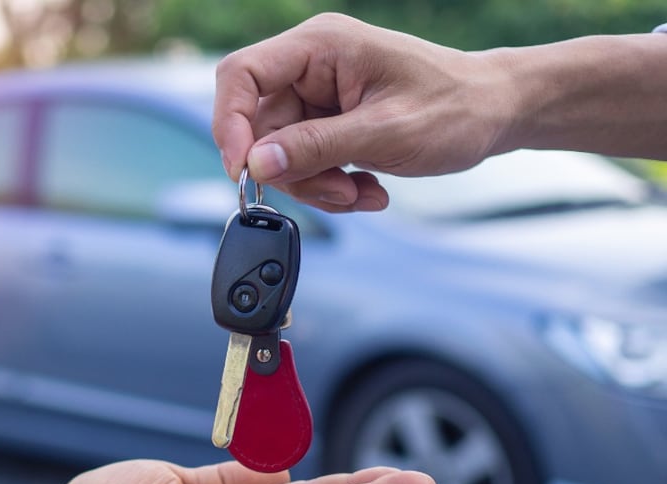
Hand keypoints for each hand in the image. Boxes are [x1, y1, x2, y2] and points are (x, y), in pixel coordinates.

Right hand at [212, 13, 511, 211]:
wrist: (495, 113)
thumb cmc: (456, 107)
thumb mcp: (384, 132)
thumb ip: (315, 148)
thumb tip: (256, 164)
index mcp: (321, 46)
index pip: (242, 75)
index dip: (231, 124)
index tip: (245, 171)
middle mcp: (312, 66)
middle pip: (259, 127)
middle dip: (293, 172)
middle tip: (337, 193)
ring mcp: (318, 96)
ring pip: (280, 154)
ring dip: (317, 186)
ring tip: (362, 193)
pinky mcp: (327, 122)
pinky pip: (304, 163)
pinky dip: (330, 185)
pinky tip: (366, 187)